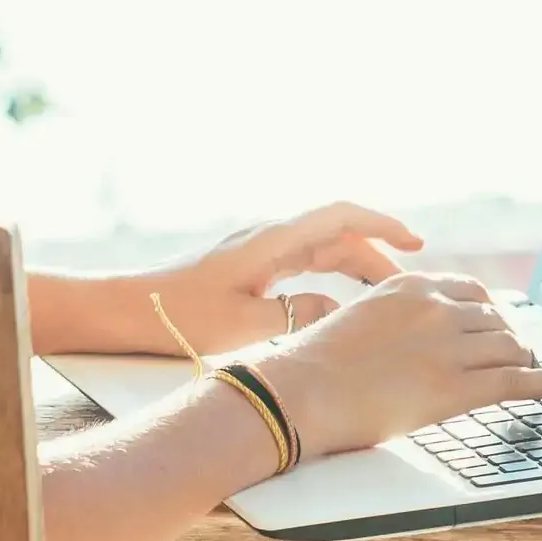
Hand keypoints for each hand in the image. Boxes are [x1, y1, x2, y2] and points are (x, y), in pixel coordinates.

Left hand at [140, 201, 422, 354]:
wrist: (126, 309)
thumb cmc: (178, 315)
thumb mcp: (243, 323)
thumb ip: (297, 315)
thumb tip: (340, 312)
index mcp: (272, 240)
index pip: (340, 217)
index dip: (382, 225)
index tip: (415, 243)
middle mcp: (269, 238)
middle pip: (337, 235)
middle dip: (378, 254)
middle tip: (411, 288)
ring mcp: (259, 251)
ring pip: (322, 250)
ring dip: (356, 266)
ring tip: (387, 295)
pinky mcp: (249, 267)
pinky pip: (304, 263)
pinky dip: (332, 275)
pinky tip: (342, 299)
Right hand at [258, 272, 541, 458]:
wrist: (299, 392)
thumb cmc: (315, 365)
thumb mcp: (360, 319)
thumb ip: (396, 319)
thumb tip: (413, 339)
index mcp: (411, 286)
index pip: (472, 291)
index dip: (492, 312)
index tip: (499, 325)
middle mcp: (436, 308)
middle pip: (496, 320)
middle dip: (511, 340)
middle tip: (521, 354)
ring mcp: (449, 346)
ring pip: (511, 347)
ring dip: (527, 361)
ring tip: (536, 370)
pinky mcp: (455, 387)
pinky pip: (516, 381)